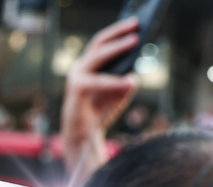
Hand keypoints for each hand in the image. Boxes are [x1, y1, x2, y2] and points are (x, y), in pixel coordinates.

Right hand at [61, 19, 139, 182]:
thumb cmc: (100, 112)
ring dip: (116, 47)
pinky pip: (99, 81)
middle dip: (118, 33)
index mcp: (89, 66)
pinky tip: (130, 80)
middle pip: (98, 43)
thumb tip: (134, 72)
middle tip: (136, 26)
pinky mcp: (76, 90)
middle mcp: (80, 68)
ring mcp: (76, 78)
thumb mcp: (119, 93)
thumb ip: (126, 81)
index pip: (103, 43)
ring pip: (97, 56)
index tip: (136, 23)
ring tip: (134, 41)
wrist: (84, 136)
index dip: (118, 31)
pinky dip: (115, 81)